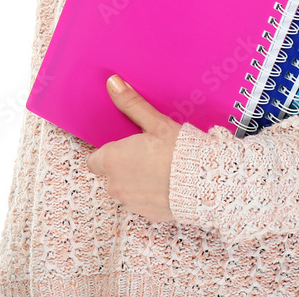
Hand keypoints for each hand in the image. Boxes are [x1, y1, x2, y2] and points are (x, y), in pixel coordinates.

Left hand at [86, 75, 182, 223]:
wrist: (205, 183)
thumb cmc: (178, 150)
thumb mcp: (155, 122)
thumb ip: (131, 104)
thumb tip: (113, 83)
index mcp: (112, 161)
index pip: (94, 160)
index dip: (108, 152)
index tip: (124, 145)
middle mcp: (115, 185)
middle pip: (110, 174)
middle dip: (123, 165)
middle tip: (145, 151)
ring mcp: (130, 203)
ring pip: (125, 189)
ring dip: (135, 180)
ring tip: (158, 166)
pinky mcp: (146, 215)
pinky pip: (140, 201)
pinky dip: (148, 193)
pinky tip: (166, 182)